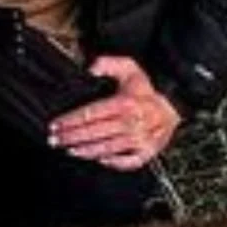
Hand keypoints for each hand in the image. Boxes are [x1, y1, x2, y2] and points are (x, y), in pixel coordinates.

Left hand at [47, 55, 181, 170]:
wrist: (173, 104)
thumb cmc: (146, 89)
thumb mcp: (128, 68)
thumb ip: (107, 63)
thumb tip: (91, 68)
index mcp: (125, 104)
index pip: (90, 114)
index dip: (70, 120)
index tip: (55, 124)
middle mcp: (132, 123)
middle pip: (94, 133)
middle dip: (71, 137)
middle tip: (54, 140)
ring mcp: (140, 139)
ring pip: (108, 148)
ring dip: (86, 151)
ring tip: (69, 150)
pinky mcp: (148, 151)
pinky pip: (129, 162)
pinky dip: (114, 163)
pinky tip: (100, 160)